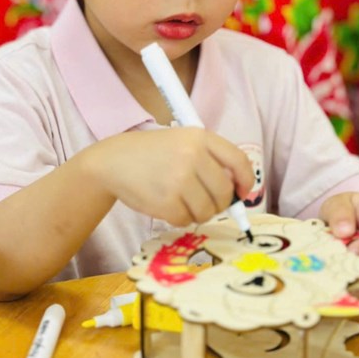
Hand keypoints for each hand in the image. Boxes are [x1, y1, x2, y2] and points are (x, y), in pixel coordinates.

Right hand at [83, 127, 254, 226]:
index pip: (238, 161)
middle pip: (225, 192)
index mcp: (200, 137)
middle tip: (207, 203)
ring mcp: (180, 179)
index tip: (242, 192)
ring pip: (208, 210)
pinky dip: (180, 218)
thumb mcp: (181, 141)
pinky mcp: (167, 201)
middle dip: (220, 203)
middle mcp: (193, 155)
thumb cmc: (151, 153)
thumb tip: (237, 192)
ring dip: (198, 212)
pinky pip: (186, 220)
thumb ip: (209, 159)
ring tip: (182, 201)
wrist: (113, 161)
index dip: (246, 180)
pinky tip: (167, 205)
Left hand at [319, 192, 358, 288]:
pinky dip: (353, 297)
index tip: (351, 251)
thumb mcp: (341, 203)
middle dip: (358, 272)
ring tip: (331, 287)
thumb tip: (343, 231)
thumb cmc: (349, 213)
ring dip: (354, 288)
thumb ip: (340, 213)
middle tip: (334, 275)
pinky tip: (334, 295)